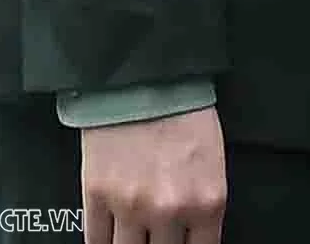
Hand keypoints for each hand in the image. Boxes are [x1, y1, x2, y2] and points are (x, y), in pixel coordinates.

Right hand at [80, 104, 226, 243]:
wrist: (146, 82)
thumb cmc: (187, 117)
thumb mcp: (214, 163)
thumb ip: (204, 206)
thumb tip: (195, 235)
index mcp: (207, 201)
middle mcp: (169, 211)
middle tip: (158, 237)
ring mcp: (129, 208)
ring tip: (135, 238)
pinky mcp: (96, 199)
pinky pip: (96, 242)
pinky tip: (110, 239)